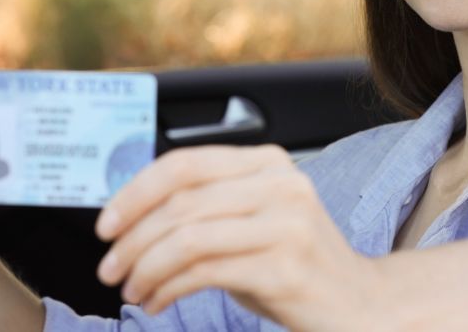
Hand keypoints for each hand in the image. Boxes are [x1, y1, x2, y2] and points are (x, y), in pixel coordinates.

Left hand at [93, 144, 385, 330]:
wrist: (361, 305)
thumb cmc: (296, 265)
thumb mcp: (255, 219)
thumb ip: (209, 204)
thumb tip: (133, 209)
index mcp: (269, 163)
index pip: (185, 164)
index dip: (135, 191)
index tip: (106, 224)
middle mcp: (280, 185)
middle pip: (181, 201)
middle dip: (132, 237)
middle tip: (108, 267)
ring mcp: (285, 225)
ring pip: (186, 238)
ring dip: (144, 267)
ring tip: (131, 289)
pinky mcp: (283, 267)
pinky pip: (203, 272)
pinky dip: (167, 288)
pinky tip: (157, 301)